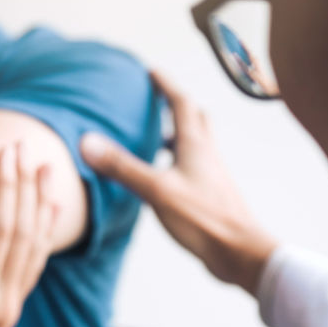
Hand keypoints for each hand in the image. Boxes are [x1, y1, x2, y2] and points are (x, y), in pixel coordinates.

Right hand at [0, 143, 59, 326]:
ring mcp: (7, 311)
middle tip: (26, 145)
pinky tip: (48, 212)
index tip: (6, 152)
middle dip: (25, 186)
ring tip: (47, 168)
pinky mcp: (6, 313)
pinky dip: (43, 234)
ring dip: (40, 206)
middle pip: (23, 233)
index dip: (4, 189)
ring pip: (35, 249)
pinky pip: (33, 266)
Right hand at [80, 70, 277, 294]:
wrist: (239, 253)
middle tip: (158, 99)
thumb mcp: (156, 190)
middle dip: (177, 105)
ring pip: (196, 144)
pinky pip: (193, 168)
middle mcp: (207, 155)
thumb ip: (122, 167)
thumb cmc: (203, 219)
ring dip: (178, 134)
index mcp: (195, 145)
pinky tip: (164, 178)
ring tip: (156, 137)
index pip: (181, 104)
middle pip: (196, 119)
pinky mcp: (210, 195)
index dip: (166, 86)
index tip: (151, 72)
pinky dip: (178, 162)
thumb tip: (88, 142)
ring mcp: (211, 175)